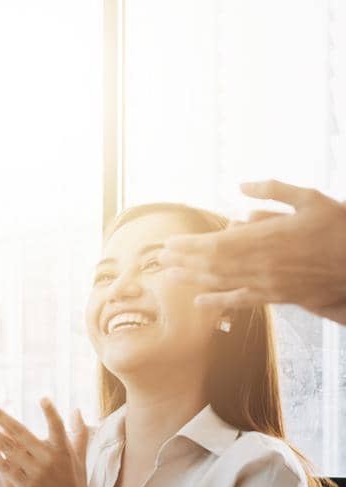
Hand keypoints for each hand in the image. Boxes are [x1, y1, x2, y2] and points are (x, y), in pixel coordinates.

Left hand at [0, 399, 94, 486]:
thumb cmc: (75, 486)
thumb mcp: (79, 459)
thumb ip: (78, 434)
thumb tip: (77, 411)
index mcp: (63, 451)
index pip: (57, 427)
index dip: (50, 413)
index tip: (42, 398)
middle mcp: (49, 459)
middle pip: (20, 432)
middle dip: (0, 416)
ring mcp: (37, 473)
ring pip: (9, 447)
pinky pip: (7, 468)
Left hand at [158, 180, 345, 325]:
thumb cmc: (339, 226)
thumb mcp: (310, 198)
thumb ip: (274, 191)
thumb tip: (240, 185)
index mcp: (266, 237)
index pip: (217, 242)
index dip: (190, 245)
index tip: (170, 242)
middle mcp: (261, 262)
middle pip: (212, 263)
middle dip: (183, 260)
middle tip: (159, 258)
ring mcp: (268, 282)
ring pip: (222, 282)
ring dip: (192, 278)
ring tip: (169, 275)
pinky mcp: (277, 297)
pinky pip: (241, 300)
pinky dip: (218, 301)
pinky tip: (199, 301)